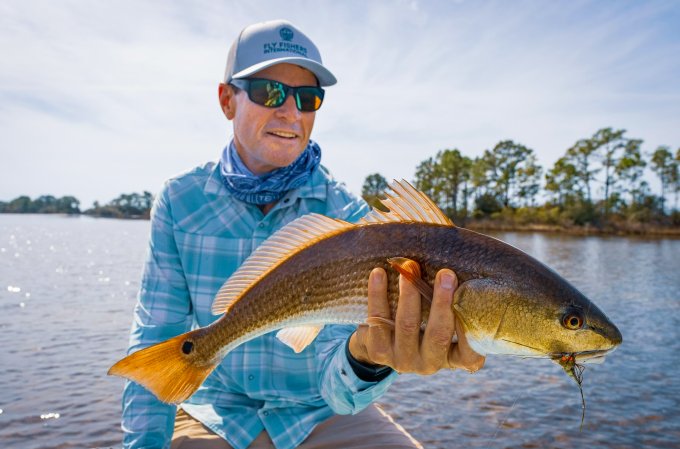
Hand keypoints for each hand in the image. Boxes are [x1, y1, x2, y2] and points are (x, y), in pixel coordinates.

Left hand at [349, 267, 484, 374]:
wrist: (381, 335)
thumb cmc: (424, 317)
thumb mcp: (442, 316)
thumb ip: (455, 302)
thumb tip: (471, 266)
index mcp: (453, 358)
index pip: (470, 355)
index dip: (472, 333)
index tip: (474, 302)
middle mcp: (430, 363)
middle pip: (438, 335)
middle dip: (442, 302)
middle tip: (445, 274)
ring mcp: (403, 360)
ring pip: (407, 325)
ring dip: (409, 294)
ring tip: (409, 268)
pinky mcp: (378, 351)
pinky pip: (378, 319)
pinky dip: (377, 294)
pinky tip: (379, 273)